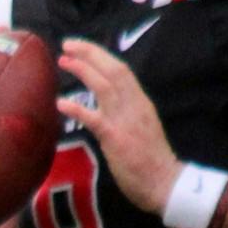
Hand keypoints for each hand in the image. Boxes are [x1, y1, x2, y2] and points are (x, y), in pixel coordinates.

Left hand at [57, 38, 180, 216]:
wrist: (165, 183)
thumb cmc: (153, 161)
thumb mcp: (143, 128)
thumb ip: (127, 113)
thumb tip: (107, 106)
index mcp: (141, 102)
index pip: (121, 70)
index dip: (100, 55)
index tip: (82, 47)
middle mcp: (135, 105)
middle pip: (113, 69)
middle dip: (90, 52)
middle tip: (68, 44)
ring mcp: (125, 120)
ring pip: (104, 85)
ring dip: (82, 69)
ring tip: (63, 60)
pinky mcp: (116, 138)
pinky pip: (94, 118)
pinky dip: (76, 108)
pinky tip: (61, 102)